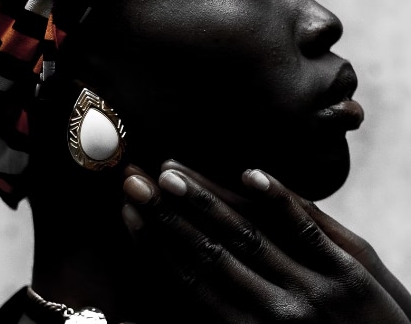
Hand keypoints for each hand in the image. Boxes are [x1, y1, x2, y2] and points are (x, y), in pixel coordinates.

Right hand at [122, 162, 410, 323]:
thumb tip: (133, 322)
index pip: (190, 279)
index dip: (155, 243)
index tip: (128, 212)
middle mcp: (276, 313)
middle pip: (209, 252)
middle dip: (166, 215)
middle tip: (133, 181)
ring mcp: (315, 289)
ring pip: (249, 235)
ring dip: (206, 201)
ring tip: (170, 171)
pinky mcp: (352, 272)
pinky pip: (308, 229)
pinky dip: (277, 200)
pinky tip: (249, 173)